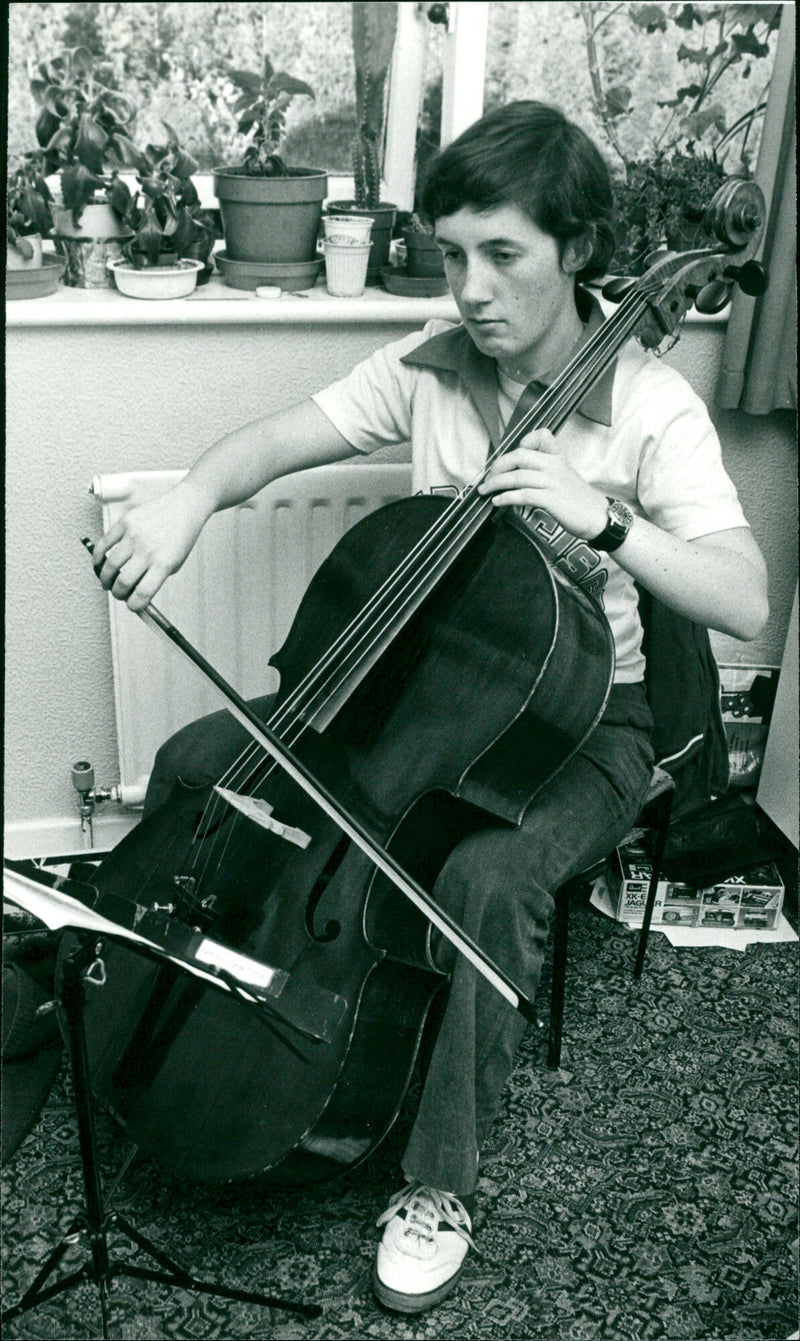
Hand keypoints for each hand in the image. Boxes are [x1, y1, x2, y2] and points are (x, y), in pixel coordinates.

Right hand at [90, 478, 213, 610]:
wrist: (185, 506)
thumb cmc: (180, 537)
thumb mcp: (175, 563)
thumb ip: (156, 578)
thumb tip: (134, 595)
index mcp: (164, 563)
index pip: (143, 594)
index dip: (134, 605)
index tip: (132, 606)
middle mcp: (148, 550)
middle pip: (123, 582)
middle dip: (118, 594)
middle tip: (118, 594)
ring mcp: (134, 535)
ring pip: (110, 565)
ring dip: (105, 579)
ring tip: (107, 582)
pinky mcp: (125, 522)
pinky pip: (104, 543)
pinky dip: (97, 557)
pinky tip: (98, 564)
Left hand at [477, 429, 607, 538]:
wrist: (599, 518)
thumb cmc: (579, 500)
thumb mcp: (565, 477)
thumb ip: (547, 470)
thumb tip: (519, 474)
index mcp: (558, 458)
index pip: (541, 436)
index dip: (523, 441)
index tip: (511, 455)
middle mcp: (555, 466)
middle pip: (519, 456)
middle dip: (498, 466)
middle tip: (488, 477)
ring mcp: (553, 482)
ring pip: (517, 476)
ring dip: (496, 484)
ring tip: (485, 491)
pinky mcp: (551, 499)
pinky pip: (523, 495)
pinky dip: (506, 498)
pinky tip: (498, 502)